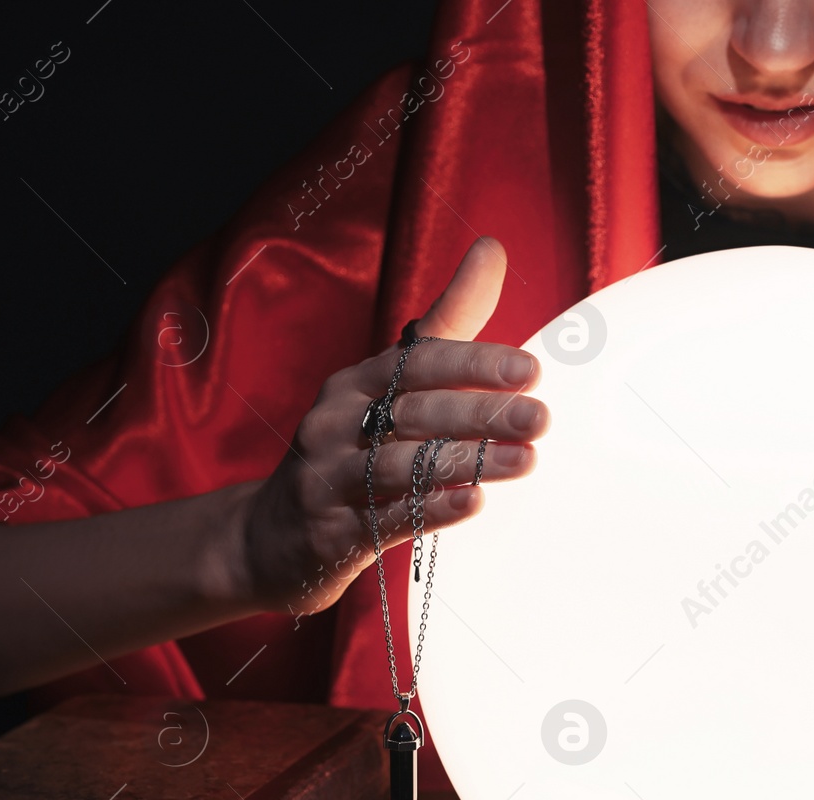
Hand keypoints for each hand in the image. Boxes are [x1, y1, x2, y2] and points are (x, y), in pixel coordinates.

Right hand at [233, 236, 545, 616]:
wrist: (272, 537)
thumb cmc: (350, 450)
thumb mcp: (389, 386)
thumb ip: (445, 326)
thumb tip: (492, 248)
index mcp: (356, 383)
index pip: (417, 362)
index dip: (473, 362)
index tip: (529, 368)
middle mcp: (337, 423)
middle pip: (415, 412)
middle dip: (481, 413)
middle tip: (540, 417)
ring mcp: (329, 478)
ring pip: (403, 465)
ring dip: (467, 461)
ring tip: (525, 460)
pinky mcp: (331, 532)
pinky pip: (386, 520)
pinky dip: (431, 510)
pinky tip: (473, 503)